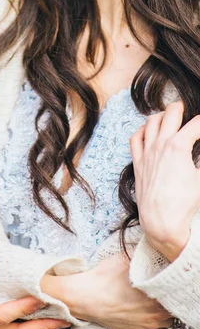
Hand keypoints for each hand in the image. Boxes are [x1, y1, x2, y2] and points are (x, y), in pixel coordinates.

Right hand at [41, 253, 172, 328]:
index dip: (168, 277)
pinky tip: (157, 313)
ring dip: (168, 307)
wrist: (86, 298)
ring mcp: (151, 322)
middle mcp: (156, 308)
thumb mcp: (122, 258)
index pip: (171, 284)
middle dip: (168, 291)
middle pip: (172, 300)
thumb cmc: (103, 278)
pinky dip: (165, 323)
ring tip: (158, 297)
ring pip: (171, 317)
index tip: (162, 271)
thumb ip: (139, 253)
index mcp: (153, 289)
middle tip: (159, 282)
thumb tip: (150, 245)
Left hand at [131, 102, 199, 261]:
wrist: (161, 221)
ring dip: (161, 115)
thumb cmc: (185, 203)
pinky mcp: (138, 163)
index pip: (197, 125)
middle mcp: (160, 144)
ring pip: (151, 122)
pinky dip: (142, 129)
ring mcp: (147, 152)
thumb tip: (198, 159)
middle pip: (170, 114)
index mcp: (179, 145)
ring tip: (169, 114)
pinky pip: (135, 139)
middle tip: (187, 109)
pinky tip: (147, 129)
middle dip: (181, 108)